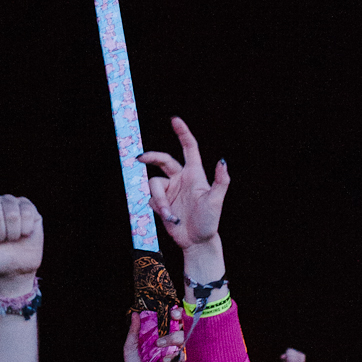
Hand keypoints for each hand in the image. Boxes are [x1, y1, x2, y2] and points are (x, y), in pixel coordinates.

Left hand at [123, 310, 184, 361]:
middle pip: (182, 325)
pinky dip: (173, 357)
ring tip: (159, 346)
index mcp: (158, 333)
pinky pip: (182, 355)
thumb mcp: (130, 348)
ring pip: (183, 338)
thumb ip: (134, 332)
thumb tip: (135, 314)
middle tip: (173, 320)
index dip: (175, 312)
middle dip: (179, 321)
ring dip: (173, 339)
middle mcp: (169, 340)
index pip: (171, 318)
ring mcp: (176, 351)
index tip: (172, 311)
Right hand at [138, 117, 229, 250]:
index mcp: (195, 174)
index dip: (182, 133)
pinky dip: (159, 208)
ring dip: (160, 200)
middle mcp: (181, 179)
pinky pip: (152, 199)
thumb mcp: (216, 201)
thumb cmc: (209, 221)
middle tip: (139, 158)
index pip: (189, 148)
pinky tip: (169, 218)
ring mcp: (170, 190)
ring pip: (154, 184)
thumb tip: (222, 160)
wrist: (196, 242)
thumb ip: (221, 181)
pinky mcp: (162, 202)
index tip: (174, 119)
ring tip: (169, 215)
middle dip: (151, 157)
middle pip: (163, 160)